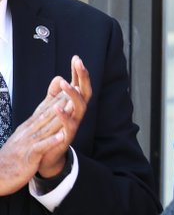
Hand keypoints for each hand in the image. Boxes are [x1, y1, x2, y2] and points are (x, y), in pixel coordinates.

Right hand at [0, 87, 77, 195]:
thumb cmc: (14, 155)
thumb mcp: (25, 136)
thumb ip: (36, 122)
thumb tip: (47, 110)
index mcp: (30, 127)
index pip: (47, 109)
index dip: (60, 97)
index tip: (73, 84)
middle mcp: (30, 131)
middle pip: (48, 113)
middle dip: (63, 101)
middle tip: (77, 88)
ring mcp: (29, 142)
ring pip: (46, 127)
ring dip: (59, 117)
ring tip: (72, 106)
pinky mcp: (29, 156)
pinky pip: (41, 148)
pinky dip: (51, 141)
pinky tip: (62, 136)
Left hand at [37, 56, 91, 177]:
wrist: (47, 156)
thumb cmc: (51, 132)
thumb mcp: (51, 108)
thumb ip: (55, 93)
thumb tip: (59, 76)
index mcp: (72, 106)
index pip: (79, 86)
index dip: (78, 73)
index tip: (76, 58)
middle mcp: (77, 114)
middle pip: (85, 93)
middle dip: (83, 78)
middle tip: (79, 64)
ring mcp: (74, 125)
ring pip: (81, 107)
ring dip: (74, 94)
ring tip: (65, 83)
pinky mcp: (67, 137)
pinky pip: (69, 125)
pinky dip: (64, 116)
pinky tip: (57, 107)